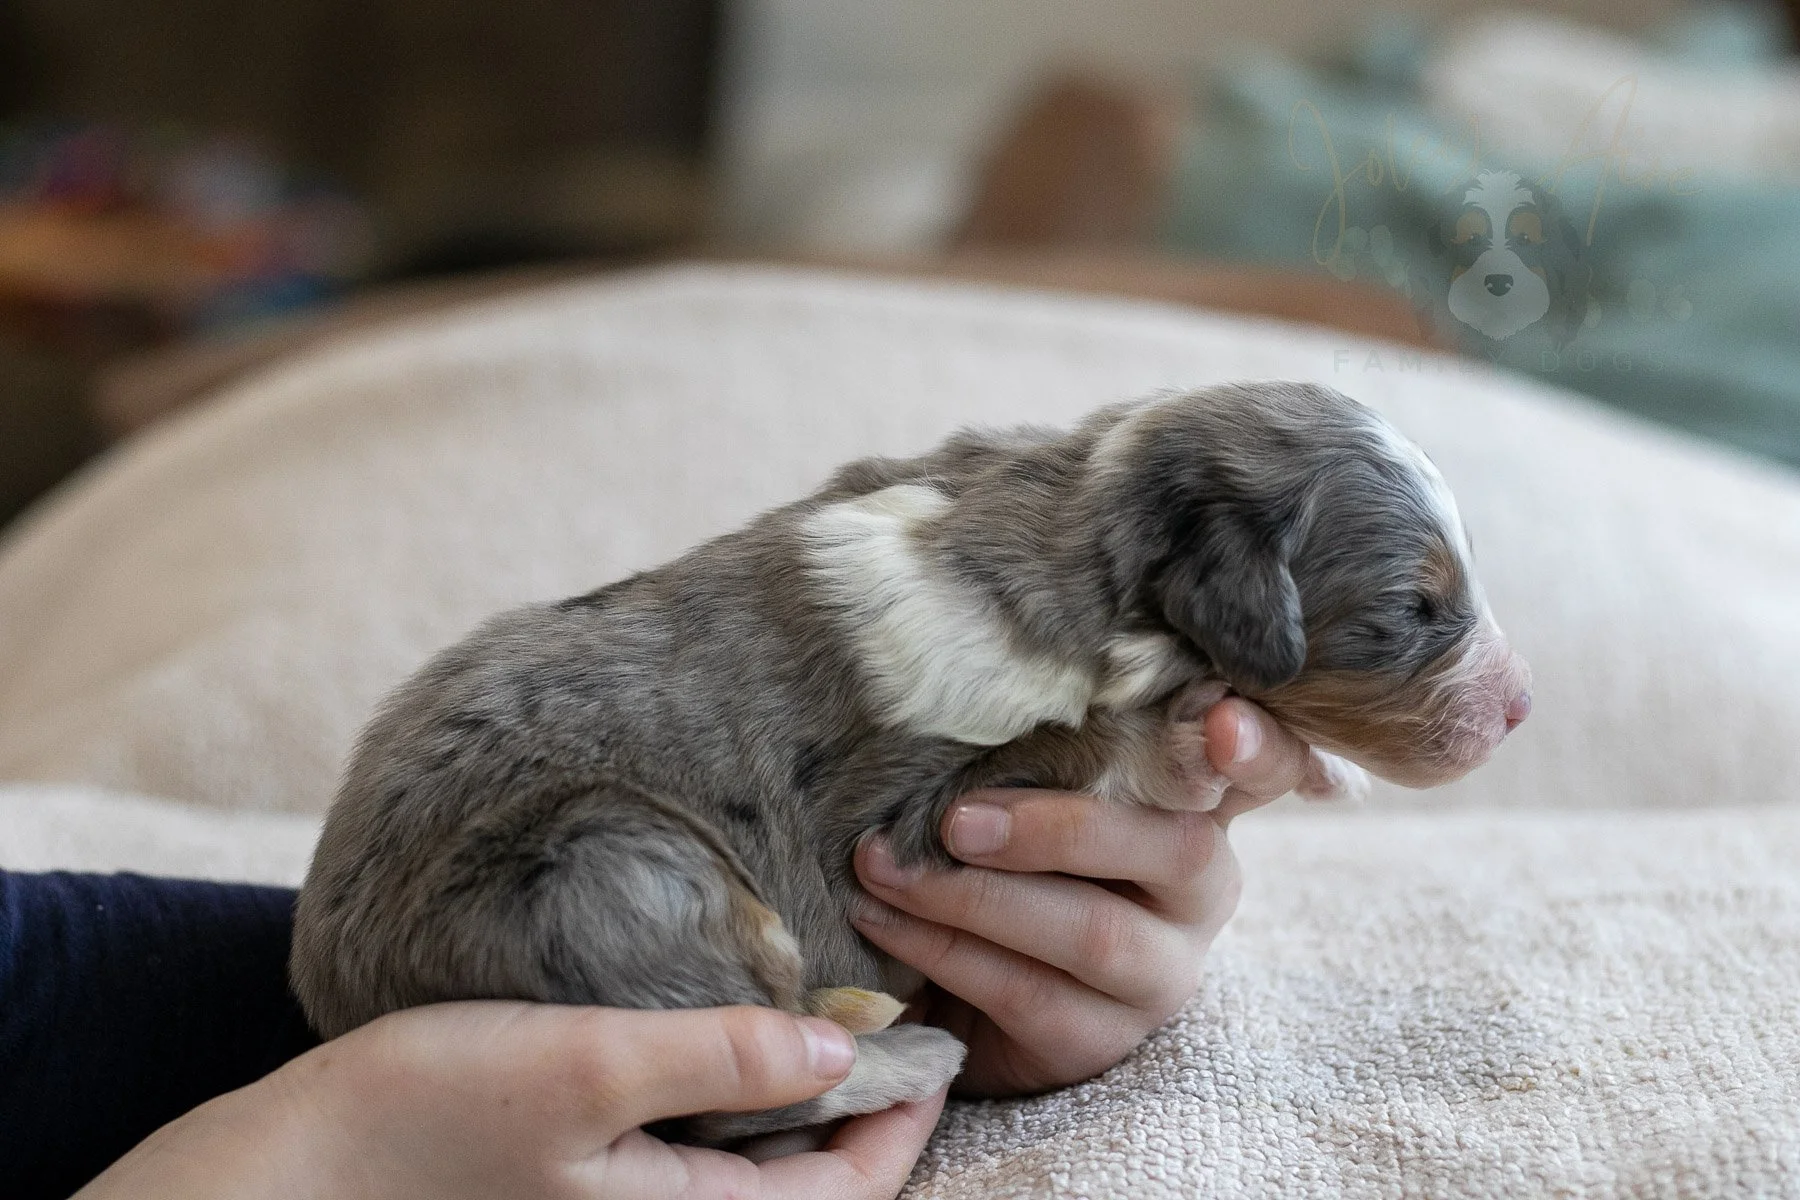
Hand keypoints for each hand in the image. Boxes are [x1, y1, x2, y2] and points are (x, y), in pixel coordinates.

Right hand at [78, 1001, 944, 1199]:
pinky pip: (697, 1147)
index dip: (908, 1117)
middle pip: (810, 1185)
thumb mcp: (589, 1065)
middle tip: (901, 1012)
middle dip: (869, 1106)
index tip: (942, 1037)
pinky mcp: (587, 1180)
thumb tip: (846, 1046)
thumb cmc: (428, 1116)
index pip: (846, 1194)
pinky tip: (735, 1028)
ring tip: (836, 1007)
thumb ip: (722, 1056)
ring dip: (806, 1095)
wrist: (292, 1169)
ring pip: (756, 1164)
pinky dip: (738, 1092)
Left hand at [853, 696, 1343, 1096]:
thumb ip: (1044, 742)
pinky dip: (940, 948)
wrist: (967, 978)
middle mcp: (1203, 889)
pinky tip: (881, 919)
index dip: (1256, 745)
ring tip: (885, 866)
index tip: (1223, 721)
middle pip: (1173, 851)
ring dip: (971, 897)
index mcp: (1199, 804)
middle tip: (955, 818)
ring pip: (1093, 931)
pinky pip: (1026, 992)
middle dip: (1056, 829)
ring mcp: (1163, 972)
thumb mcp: (1031, 781)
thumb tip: (974, 675)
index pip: (1266, 767)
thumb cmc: (1005, 846)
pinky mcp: (1102, 1038)